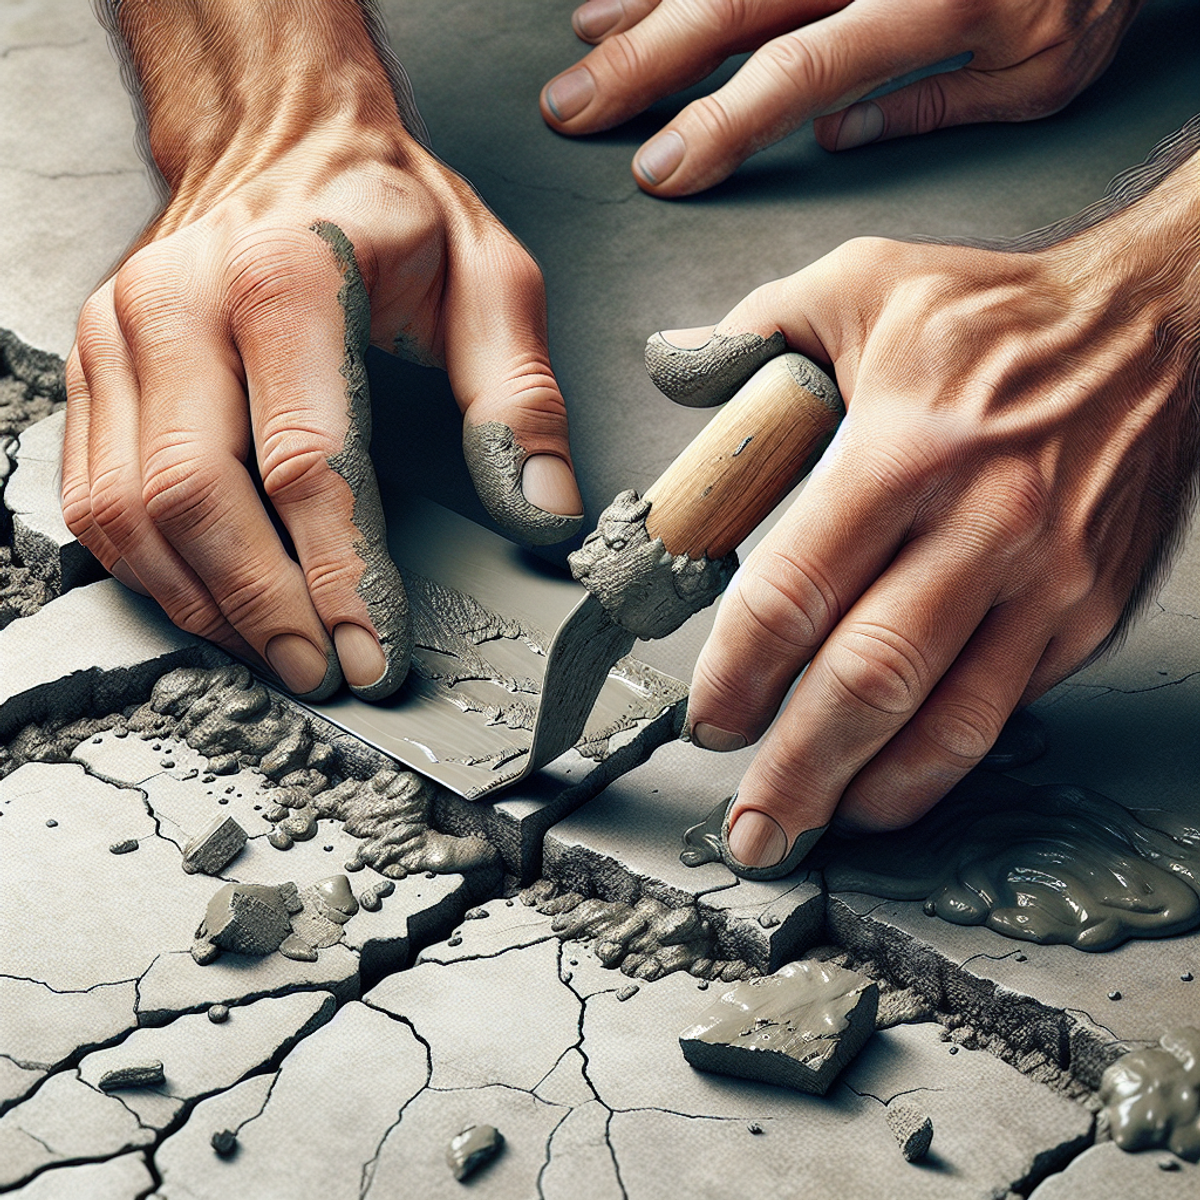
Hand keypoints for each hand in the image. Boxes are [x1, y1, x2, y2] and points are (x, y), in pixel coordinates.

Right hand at [63, 0, 581, 701]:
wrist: (284, 137)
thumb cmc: (390, 211)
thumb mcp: (490, 279)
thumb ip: (519, 397)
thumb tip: (540, 515)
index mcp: (288, 275)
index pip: (306, 458)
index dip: (340, 571)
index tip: (374, 652)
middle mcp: (180, 301)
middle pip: (195, 495)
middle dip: (263, 606)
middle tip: (322, 675)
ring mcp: (119, 333)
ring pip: (126, 509)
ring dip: (201, 603)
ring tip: (275, 656)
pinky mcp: (93, 364)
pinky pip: (91, 494)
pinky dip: (148, 568)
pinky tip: (211, 604)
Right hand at [541, 0, 1143, 195]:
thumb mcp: (1041, 72)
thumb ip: (935, 108)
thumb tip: (836, 137)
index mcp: (932, 2)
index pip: (798, 71)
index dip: (718, 125)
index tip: (658, 170)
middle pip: (735, 5)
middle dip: (643, 64)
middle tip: (572, 111)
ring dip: (647, 3)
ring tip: (586, 50)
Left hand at [668, 143, 1199, 866]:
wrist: (1157, 326)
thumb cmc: (1000, 314)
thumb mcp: (861, 284)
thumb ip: (755, 332)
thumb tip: (677, 369)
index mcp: (904, 447)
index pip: (795, 587)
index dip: (738, 670)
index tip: (707, 714)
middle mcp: (980, 523)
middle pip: (865, 677)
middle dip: (794, 767)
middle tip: (747, 825)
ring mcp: (1044, 579)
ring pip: (943, 718)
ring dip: (867, 789)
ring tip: (810, 830)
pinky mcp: (1083, 613)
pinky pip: (1000, 709)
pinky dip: (939, 763)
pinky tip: (890, 784)